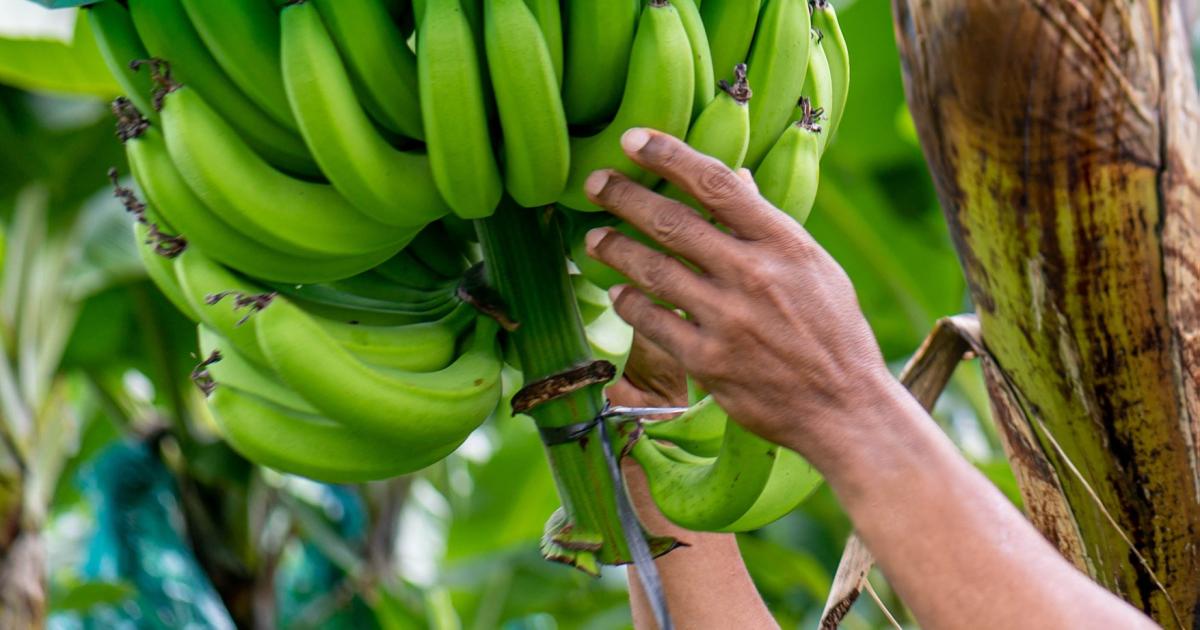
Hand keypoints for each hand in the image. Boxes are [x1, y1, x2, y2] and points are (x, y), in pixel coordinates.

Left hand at [584, 128, 899, 471]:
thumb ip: (768, 226)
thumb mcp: (814, 267)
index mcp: (783, 243)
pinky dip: (631, 303)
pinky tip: (619, 293)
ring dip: (616, 250)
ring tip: (594, 239)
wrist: (845, 409)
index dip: (669, 156)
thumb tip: (736, 178)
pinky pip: (653, 323)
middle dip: (624, 197)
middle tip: (594, 183)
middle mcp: (753, 274)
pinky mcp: (708, 361)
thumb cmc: (833, 332)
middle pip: (673, 222)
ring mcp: (728, 319)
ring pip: (654, 271)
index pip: (717, 183)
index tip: (634, 138)